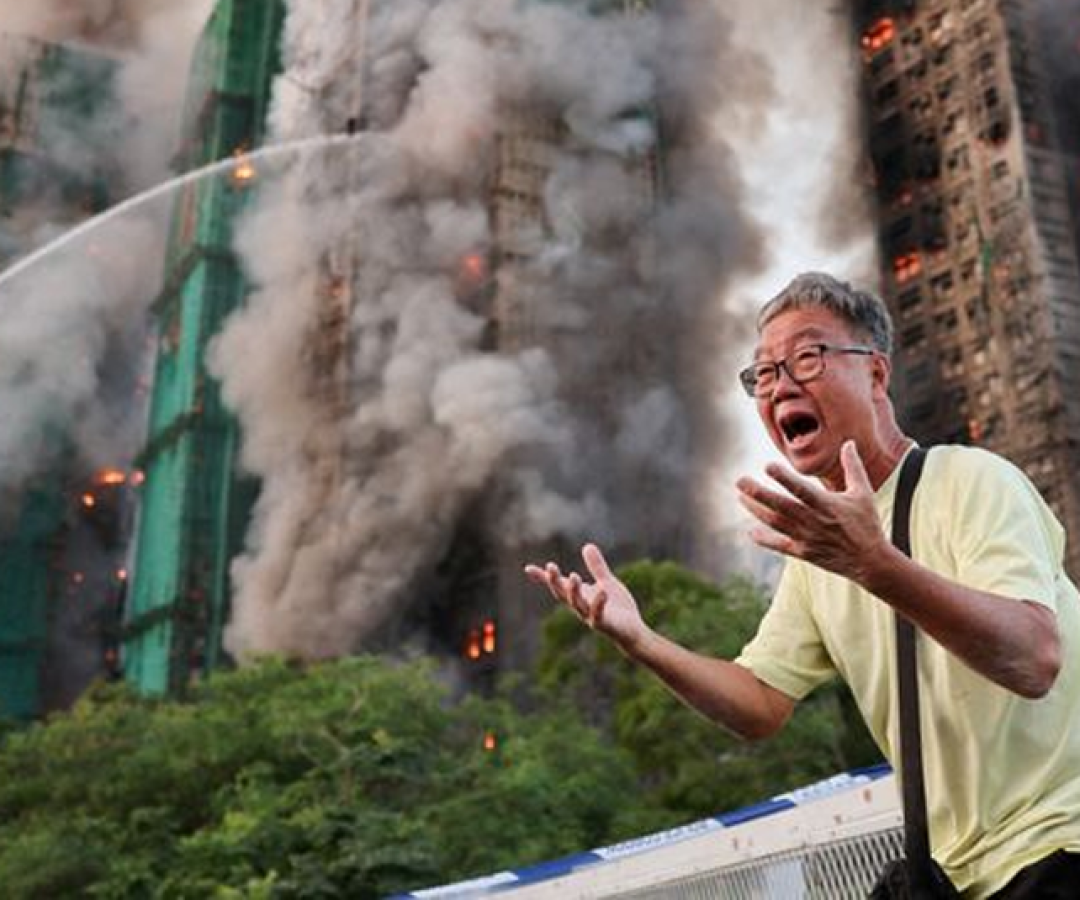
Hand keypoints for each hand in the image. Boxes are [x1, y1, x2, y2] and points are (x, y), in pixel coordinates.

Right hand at [524, 543, 645, 648]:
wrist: (633, 631)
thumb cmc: (618, 608)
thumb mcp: (606, 582)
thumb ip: (596, 567)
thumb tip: (587, 546)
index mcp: (579, 596)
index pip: (558, 585)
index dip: (543, 578)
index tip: (528, 568)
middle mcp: (580, 607)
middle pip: (562, 594)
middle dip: (555, 581)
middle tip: (550, 566)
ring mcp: (591, 616)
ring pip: (577, 605)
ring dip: (573, 591)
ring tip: (574, 575)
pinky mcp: (604, 624)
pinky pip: (598, 615)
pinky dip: (598, 603)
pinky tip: (602, 590)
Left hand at [734, 440, 889, 584]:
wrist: (870, 561)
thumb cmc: (866, 523)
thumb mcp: (863, 493)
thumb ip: (853, 467)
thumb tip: (848, 442)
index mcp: (827, 505)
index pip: (802, 490)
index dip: (784, 478)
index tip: (767, 465)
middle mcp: (813, 521)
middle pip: (781, 506)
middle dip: (758, 494)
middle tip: (739, 481)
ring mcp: (806, 538)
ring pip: (775, 523)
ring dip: (756, 510)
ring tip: (740, 497)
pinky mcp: (803, 552)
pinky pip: (779, 545)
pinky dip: (764, 539)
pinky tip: (751, 531)